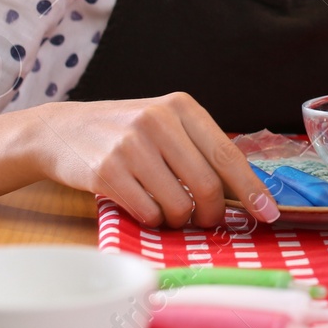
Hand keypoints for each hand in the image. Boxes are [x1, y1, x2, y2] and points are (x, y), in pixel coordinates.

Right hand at [28, 93, 279, 228]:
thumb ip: (197, 147)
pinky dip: (153, 220)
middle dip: (212, 214)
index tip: (268, 213)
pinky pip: (148, 212)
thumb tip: (243, 190)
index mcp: (180, 106)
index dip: (251, 189)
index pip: (227, 155)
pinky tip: (144, 207)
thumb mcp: (163, 123)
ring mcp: (131, 146)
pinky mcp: (107, 172)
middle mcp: (158, 122)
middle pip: (208, 185)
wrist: (59, 131)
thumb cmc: (122, 131)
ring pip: (179, 204)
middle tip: (207, 221)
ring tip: (167, 210)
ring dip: (179, 219)